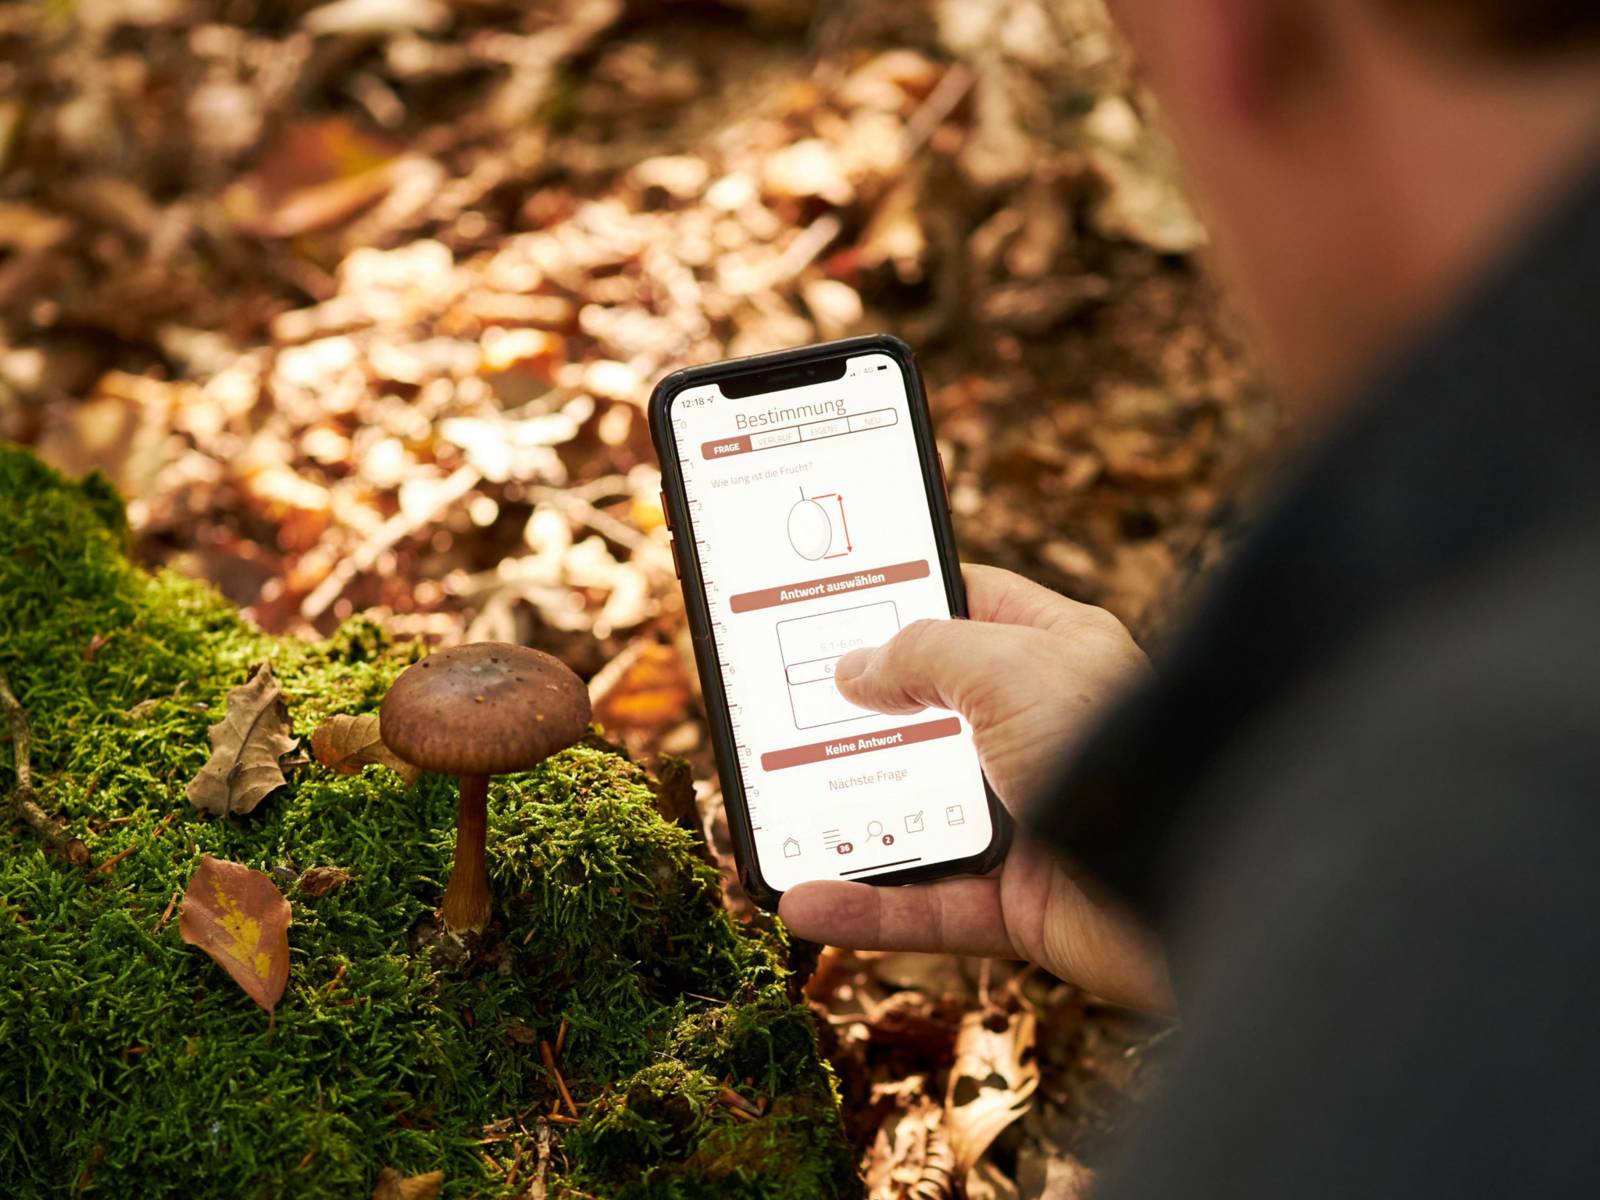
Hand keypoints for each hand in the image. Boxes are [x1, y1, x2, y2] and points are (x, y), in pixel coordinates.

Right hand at [778, 566, 1173, 1012]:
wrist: (1207, 876)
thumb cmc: (1118, 745)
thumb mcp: (1008, 666)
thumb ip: (921, 654)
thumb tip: (853, 669)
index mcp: (1056, 653)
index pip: (969, 606)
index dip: (902, 598)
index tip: (832, 599)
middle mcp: (1040, 730)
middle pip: (927, 716)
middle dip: (854, 719)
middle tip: (777, 712)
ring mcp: (1029, 817)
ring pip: (917, 815)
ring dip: (843, 819)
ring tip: (769, 813)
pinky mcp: (1021, 903)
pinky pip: (927, 905)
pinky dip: (865, 907)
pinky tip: (801, 900)